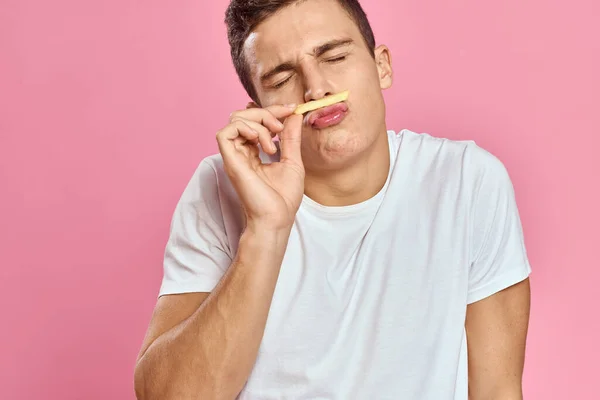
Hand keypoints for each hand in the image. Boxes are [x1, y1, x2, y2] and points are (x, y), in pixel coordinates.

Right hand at [216, 104, 304, 230]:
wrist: (277, 219)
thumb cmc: (283, 198)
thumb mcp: (292, 160)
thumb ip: (291, 137)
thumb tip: (295, 115)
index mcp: (253, 152)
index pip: (255, 120)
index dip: (272, 110)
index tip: (292, 110)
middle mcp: (241, 152)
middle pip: (243, 115)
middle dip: (266, 112)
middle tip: (281, 127)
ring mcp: (234, 156)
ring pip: (235, 119)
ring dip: (258, 122)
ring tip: (273, 141)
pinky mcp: (230, 161)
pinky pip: (226, 132)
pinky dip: (246, 129)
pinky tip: (263, 144)